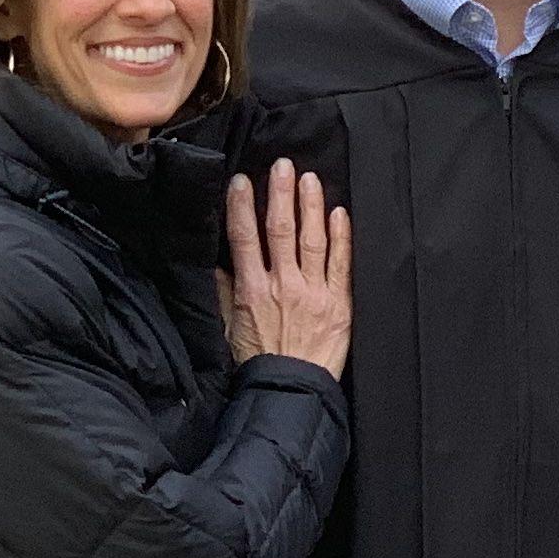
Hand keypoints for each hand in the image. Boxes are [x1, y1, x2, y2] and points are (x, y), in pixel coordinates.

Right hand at [219, 160, 352, 378]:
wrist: (290, 391)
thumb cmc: (258, 361)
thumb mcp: (230, 326)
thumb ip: (225, 292)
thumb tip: (217, 263)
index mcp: (252, 289)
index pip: (244, 238)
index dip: (242, 206)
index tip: (241, 181)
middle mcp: (282, 285)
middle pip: (280, 230)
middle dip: (280, 194)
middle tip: (282, 165)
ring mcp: (313, 292)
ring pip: (312, 239)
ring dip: (310, 206)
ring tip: (309, 179)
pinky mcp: (339, 303)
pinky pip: (341, 263)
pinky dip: (341, 236)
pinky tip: (339, 213)